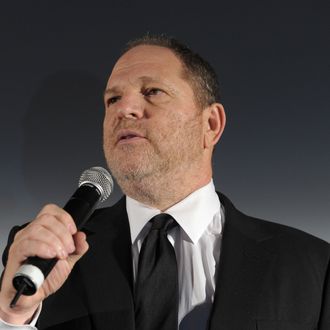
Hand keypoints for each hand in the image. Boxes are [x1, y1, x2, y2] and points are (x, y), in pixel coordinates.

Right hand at [0, 204, 88, 324]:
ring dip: (55, 241)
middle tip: (68, 249)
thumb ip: (77, 248)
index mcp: (43, 230)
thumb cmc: (46, 277)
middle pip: (46, 218)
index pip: (50, 210)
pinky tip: (51, 255)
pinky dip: (44, 248)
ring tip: (61, 255)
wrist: (31, 297)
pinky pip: (28, 243)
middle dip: (63, 233)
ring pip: (38, 229)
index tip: (73, 231)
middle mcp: (30, 232)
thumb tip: (82, 236)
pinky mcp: (15, 253)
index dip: (64, 217)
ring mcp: (21, 241)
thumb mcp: (68, 261)